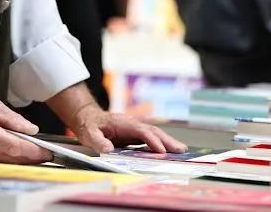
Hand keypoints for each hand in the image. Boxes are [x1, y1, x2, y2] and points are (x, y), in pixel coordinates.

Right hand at [0, 87, 52, 164]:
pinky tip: (16, 150)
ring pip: (7, 164)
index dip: (37, 153)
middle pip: (14, 161)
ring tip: (32, 148)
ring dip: (21, 159)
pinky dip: (9, 158)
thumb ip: (16, 121)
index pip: (18, 150)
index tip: (48, 152)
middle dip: (31, 157)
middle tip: (45, 151)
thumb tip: (31, 131)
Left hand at [67, 105, 187, 154]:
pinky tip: (168, 152)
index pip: (141, 131)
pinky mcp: (134, 135)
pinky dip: (161, 144)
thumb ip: (98, 141)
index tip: (161, 151)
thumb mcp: (89, 133)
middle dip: (167, 140)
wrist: (88, 118)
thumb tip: (108, 150)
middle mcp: (132, 124)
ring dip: (168, 142)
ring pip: (154, 134)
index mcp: (123, 123)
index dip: (152, 140)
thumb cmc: (89, 126)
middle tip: (181, 150)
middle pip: (153, 131)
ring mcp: (134, 129)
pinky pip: (150, 139)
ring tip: (181, 151)